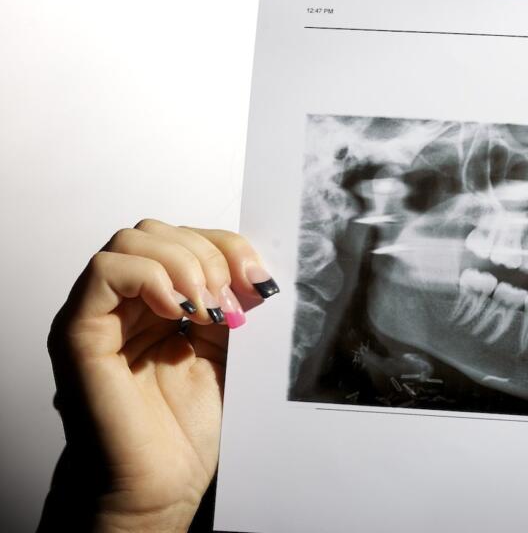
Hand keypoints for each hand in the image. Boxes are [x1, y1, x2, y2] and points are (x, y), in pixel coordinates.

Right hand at [45, 219, 276, 532]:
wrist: (162, 483)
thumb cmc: (188, 429)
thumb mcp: (230, 348)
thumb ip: (236, 303)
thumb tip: (259, 266)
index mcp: (162, 302)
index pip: (187, 238)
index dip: (227, 246)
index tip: (260, 279)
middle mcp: (127, 304)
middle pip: (159, 231)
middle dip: (208, 253)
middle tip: (232, 299)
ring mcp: (101, 315)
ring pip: (132, 242)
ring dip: (184, 263)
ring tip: (208, 307)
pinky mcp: (80, 333)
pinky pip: (107, 273)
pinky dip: (152, 277)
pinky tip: (180, 309)